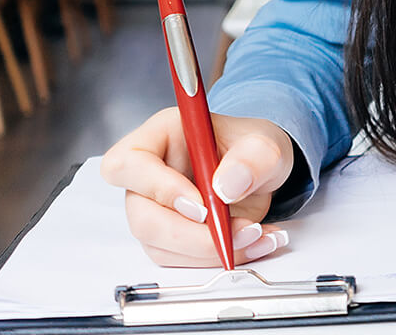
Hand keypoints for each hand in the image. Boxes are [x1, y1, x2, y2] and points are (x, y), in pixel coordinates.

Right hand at [100, 108, 297, 266]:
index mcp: (160, 136)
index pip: (129, 163)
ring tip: (255, 234)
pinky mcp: (168, 236)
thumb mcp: (265, 145)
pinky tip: (251, 244)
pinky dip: (218, 258)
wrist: (262, 174)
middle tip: (238, 231)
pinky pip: (181, 259)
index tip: (202, 206)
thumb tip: (226, 187)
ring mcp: (155, 208)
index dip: (159, 188)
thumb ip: (253, 160)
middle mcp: (148, 175)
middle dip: (193, 236)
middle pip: (143, 218)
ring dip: (210, 250)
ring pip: (161, 246)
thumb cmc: (252, 150)